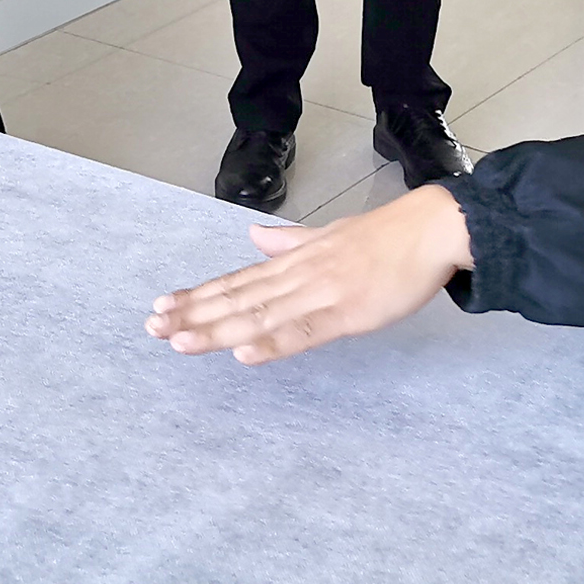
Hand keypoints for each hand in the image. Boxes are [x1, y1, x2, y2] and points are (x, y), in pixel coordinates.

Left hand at [146, 185, 474, 364]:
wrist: (432, 229)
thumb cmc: (386, 237)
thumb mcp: (329, 235)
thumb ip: (290, 242)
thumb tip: (254, 237)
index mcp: (295, 261)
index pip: (236, 281)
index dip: (197, 295)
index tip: (161, 306)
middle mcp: (298, 276)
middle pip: (237, 299)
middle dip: (193, 314)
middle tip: (152, 328)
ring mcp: (321, 294)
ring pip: (260, 317)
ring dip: (217, 330)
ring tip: (179, 342)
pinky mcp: (347, 313)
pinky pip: (304, 332)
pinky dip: (273, 344)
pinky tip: (245, 354)